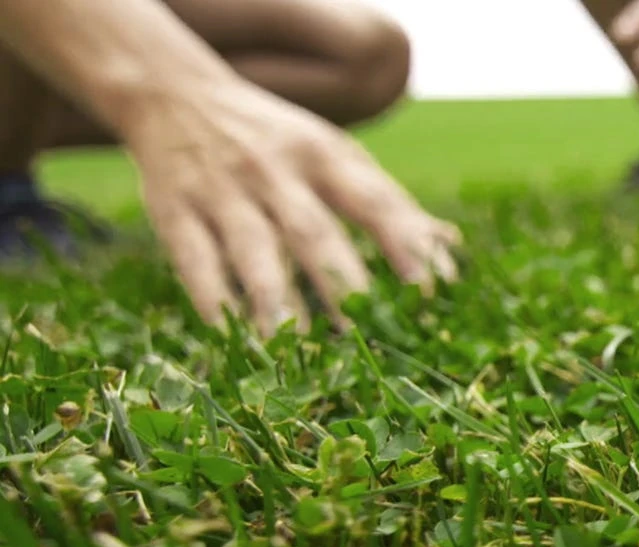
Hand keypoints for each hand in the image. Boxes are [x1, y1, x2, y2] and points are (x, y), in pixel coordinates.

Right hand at [124, 76, 460, 336]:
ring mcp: (224, 191)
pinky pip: (196, 260)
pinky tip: (230, 334)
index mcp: (324, 155)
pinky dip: (213, 299)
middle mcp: (276, 171)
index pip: (373, 201)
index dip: (403, 246)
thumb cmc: (275, 139)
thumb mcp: (332, 152)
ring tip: (293, 346)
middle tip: (365, 334)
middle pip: (314, 232)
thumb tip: (449, 248)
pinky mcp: (176, 211)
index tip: (429, 293)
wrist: (174, 93)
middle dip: (341, 282)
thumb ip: (386, 200)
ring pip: (253, 250)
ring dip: (274, 299)